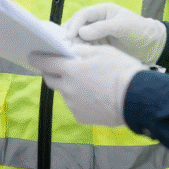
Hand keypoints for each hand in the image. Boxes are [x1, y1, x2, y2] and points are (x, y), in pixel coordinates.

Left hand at [29, 43, 144, 126]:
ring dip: (69, 87)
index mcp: (70, 70)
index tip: (31, 56)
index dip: (37, 59)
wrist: (136, 98)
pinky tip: (93, 97)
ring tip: (87, 84)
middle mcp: (67, 89)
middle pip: (50, 80)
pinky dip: (79, 100)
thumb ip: (82, 50)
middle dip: (51, 73)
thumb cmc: (121, 71)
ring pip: (64, 93)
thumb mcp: (102, 51)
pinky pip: (75, 106)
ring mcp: (73, 105)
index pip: (45, 64)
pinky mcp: (81, 117)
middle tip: (60, 68)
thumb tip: (71, 50)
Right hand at [63, 3, 166, 64]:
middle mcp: (96, 22)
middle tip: (64, 46)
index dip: (74, 24)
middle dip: (70, 35)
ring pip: (79, 39)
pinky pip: (85, 48)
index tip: (70, 36)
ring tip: (68, 54)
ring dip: (74, 45)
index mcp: (102, 11)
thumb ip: (102, 28)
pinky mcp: (99, 47)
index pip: (83, 15)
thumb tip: (81, 32)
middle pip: (77, 26)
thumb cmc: (139, 31)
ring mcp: (97, 35)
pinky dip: (80, 52)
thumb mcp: (122, 26)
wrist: (152, 46)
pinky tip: (77, 58)